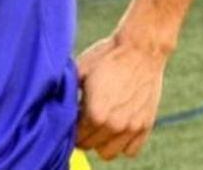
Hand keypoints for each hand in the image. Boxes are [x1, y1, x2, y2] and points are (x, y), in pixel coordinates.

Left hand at [75, 34, 167, 160]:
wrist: (140, 49)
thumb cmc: (106, 56)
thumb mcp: (79, 71)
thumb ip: (68, 92)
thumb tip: (56, 103)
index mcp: (95, 113)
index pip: (76, 137)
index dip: (69, 129)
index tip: (69, 118)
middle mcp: (114, 125)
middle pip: (91, 146)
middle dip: (83, 136)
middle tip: (81, 120)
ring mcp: (132, 127)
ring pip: (109, 153)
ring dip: (101, 143)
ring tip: (97, 125)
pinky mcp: (146, 125)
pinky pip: (131, 150)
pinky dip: (122, 144)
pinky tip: (115, 128)